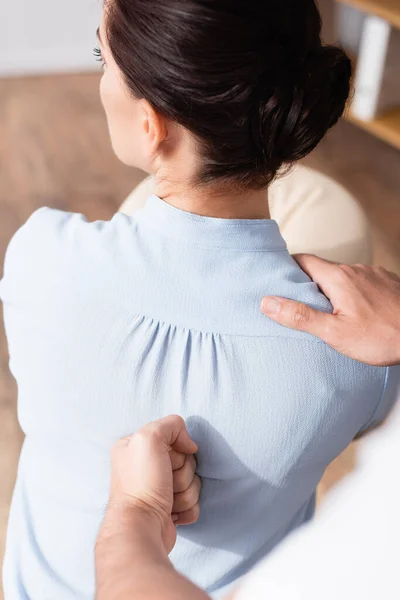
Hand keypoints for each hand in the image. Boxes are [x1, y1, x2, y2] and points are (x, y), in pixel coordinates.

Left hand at [108, 415, 199, 552]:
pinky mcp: (169, 510)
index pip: (173, 439)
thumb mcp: (149, 437)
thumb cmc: (142, 483)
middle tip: (166, 483)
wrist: (141, 529)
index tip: (165, 460)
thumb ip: (171, 425)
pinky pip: (193, 503)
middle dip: (182, 474)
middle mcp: (144, 467)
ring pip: (192, 483)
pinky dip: (187, 509)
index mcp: (135, 448)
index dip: (177, 451)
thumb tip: (189, 445)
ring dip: (185, 493)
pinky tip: (171, 514)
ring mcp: (157, 490)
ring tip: (167, 501)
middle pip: (186, 461)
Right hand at [261, 254, 399, 365]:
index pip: (303, 260)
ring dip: (333, 290)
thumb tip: (267, 302)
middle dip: (309, 284)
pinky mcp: (389, 283)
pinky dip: (353, 294)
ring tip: (329, 314)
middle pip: (323, 270)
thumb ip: (300, 316)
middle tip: (299, 305)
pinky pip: (363, 283)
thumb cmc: (383, 337)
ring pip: (344, 277)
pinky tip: (357, 313)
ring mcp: (374, 274)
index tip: (277, 279)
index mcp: (338, 277)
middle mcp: (356, 269)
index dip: (287, 268)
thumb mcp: (335, 333)